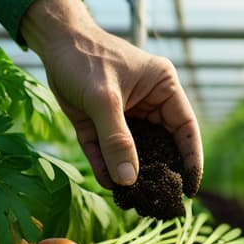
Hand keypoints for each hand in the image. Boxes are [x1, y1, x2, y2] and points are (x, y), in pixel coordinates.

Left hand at [19, 0, 202, 192]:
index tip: (191, 188)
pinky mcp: (99, 123)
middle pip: (161, 145)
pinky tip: (109, 186)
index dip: (191, 158)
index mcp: (163, 88)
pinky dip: (106, 168)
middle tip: (160, 202)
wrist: (51, 42)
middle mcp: (148, 103)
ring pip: (133, 152)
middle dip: (159, 172)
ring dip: (131, 174)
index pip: (185, 128)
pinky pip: (107, 151)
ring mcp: (124, 115)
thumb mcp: (104, 99)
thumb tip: (128, 180)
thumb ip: (116, 140)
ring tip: (133, 200)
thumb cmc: (84, 57)